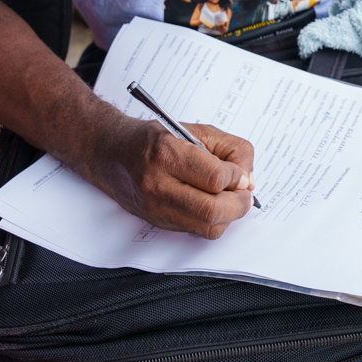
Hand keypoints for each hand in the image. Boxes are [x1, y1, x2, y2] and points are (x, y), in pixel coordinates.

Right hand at [94, 119, 256, 238]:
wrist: (113, 154)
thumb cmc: (155, 139)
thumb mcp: (196, 130)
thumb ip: (231, 150)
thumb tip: (248, 180)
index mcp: (166, 154)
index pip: (215, 178)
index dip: (237, 178)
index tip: (240, 174)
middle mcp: (158, 185)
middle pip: (212, 210)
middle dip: (239, 204)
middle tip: (245, 194)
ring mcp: (156, 209)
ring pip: (207, 228)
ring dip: (229, 216)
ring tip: (230, 199)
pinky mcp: (159, 223)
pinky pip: (197, 231)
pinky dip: (213, 221)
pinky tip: (212, 204)